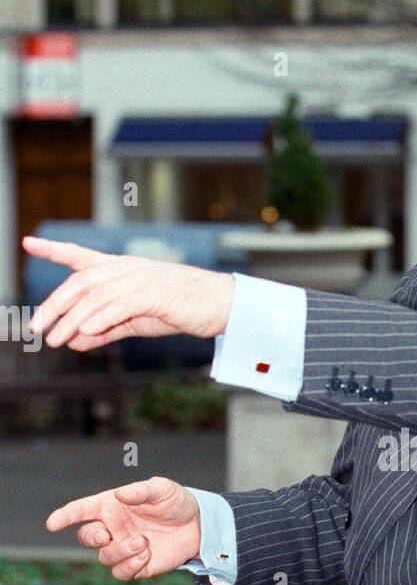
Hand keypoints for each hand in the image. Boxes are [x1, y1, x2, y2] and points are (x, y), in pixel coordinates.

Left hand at [24, 238, 234, 349]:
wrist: (220, 305)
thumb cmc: (180, 309)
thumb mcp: (135, 320)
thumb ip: (105, 329)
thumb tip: (74, 341)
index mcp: (121, 270)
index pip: (81, 256)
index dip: (54, 250)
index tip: (29, 244)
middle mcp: (126, 269)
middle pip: (80, 282)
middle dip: (53, 305)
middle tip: (36, 328)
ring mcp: (140, 279)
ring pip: (95, 296)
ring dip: (71, 320)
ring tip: (55, 340)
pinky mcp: (154, 294)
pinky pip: (119, 305)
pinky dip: (99, 318)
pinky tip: (84, 332)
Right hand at [46, 477, 201, 579]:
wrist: (198, 525)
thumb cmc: (175, 502)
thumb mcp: (162, 489)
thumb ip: (141, 491)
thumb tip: (120, 495)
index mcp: (111, 507)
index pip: (81, 511)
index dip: (65, 516)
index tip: (52, 524)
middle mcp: (112, 528)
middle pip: (86, 538)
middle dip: (92, 538)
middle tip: (108, 535)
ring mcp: (123, 548)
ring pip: (104, 557)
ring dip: (119, 552)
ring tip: (143, 543)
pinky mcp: (137, 566)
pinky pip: (122, 572)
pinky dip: (130, 566)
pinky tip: (146, 556)